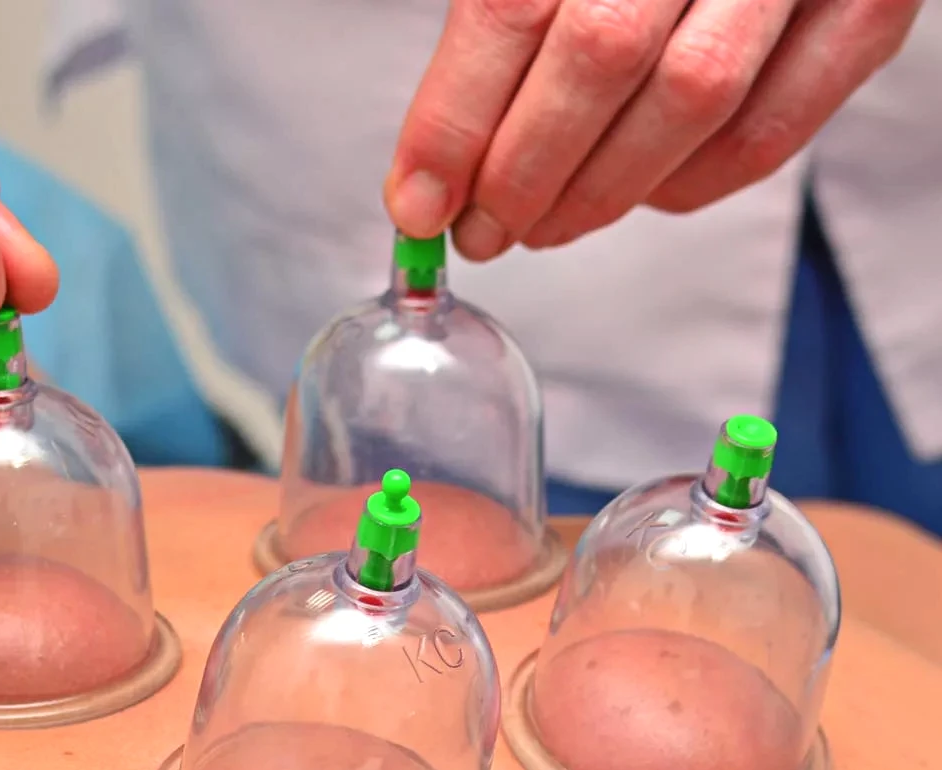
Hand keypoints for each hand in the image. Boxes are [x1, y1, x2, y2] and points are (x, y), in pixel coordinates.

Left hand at [384, 0, 922, 260]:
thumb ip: (505, 24)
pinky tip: (635, 197)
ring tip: (541, 226)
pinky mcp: (869, 10)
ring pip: (690, 102)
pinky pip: (769, 131)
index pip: (511, 7)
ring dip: (598, 192)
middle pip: (599, 56)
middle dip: (522, 171)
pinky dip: (687, 186)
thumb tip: (434, 167)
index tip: (418, 200)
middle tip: (481, 229)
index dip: (455, 120)